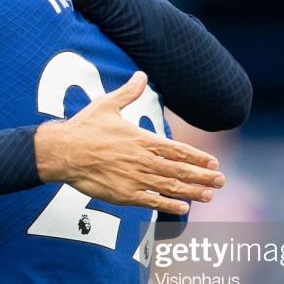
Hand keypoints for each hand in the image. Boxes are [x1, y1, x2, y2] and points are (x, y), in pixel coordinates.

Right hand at [34, 71, 224, 214]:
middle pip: (179, 170)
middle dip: (202, 176)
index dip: (198, 157)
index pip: (177, 149)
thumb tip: (141, 75)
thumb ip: (128, 92)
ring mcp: (134, 179)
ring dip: (192, 191)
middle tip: (220, 181)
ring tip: (209, 195)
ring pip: (169, 187)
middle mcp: (143, 160)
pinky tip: (183, 208)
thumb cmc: (84, 128)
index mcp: (142, 139)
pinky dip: (168, 205)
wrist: (63, 152)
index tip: (213, 163)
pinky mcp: (123, 194)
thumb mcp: (107, 104)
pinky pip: (150, 202)